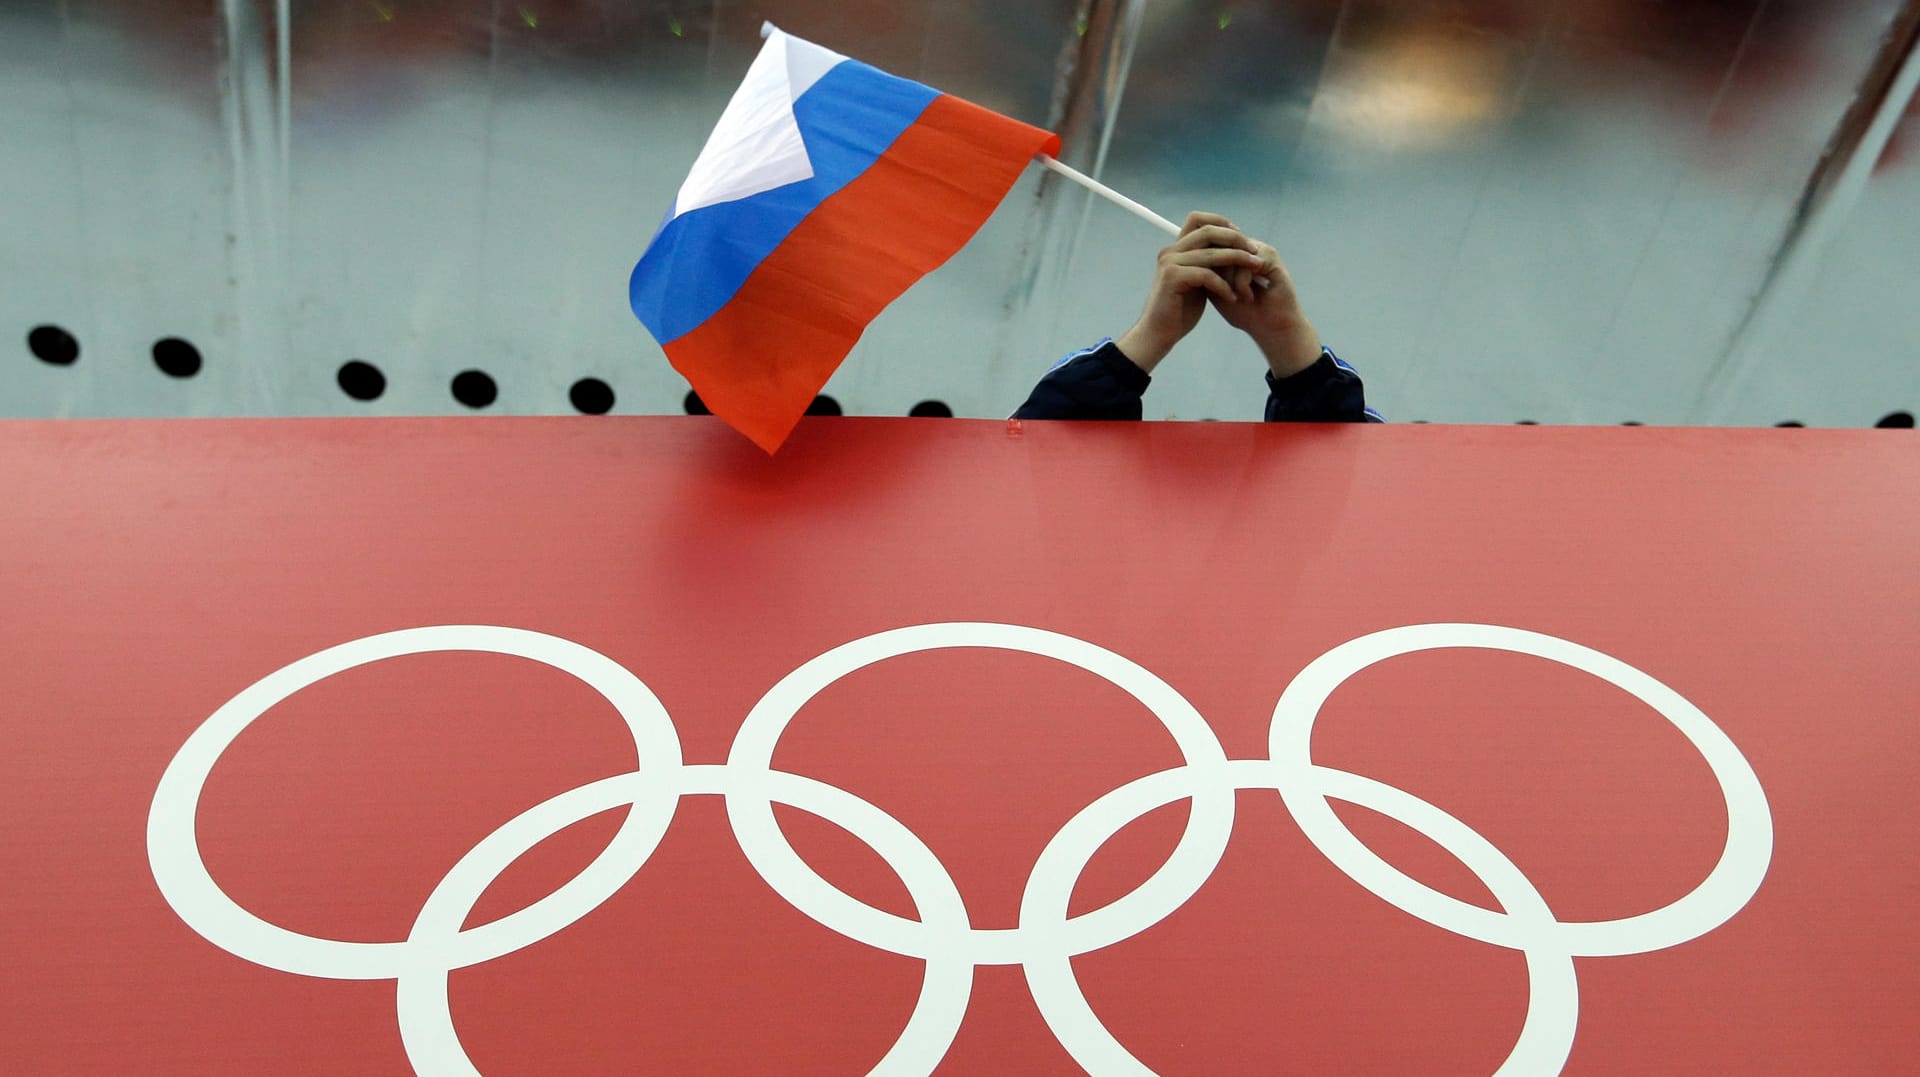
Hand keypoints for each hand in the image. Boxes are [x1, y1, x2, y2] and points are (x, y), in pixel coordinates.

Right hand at [1114, 212, 1266, 373]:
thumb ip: (1207, 265)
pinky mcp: (1172, 278)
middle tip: (1254, 253)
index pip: (1198, 219)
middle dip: (1236, 239)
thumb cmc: (1179, 311)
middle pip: (1208, 231)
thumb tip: (1230, 251)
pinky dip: (1224, 286)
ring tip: (1254, 270)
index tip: (1241, 237)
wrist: (1159, 333)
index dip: (1222, 222)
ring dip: (1237, 260)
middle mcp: (1171, 251)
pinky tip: (1233, 297)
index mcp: (1176, 249)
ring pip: (1211, 253)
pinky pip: (1207, 275)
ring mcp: (1170, 263)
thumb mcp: (1196, 282)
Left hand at [1208, 233, 1322, 378]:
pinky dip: (1242, 283)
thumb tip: (1187, 260)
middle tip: (1227, 295)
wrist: (1269, 328)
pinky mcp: (1270, 257)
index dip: (1206, 267)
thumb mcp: (1217, 292)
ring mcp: (1258, 250)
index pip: (1209, 247)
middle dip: (1218, 274)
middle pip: (1217, 248)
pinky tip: (1247, 297)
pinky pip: (1245, 264)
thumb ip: (1205, 273)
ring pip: (1230, 255)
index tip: (1210, 290)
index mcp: (1233, 255)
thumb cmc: (1245, 313)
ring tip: (1237, 298)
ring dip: (1229, 281)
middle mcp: (1245, 249)